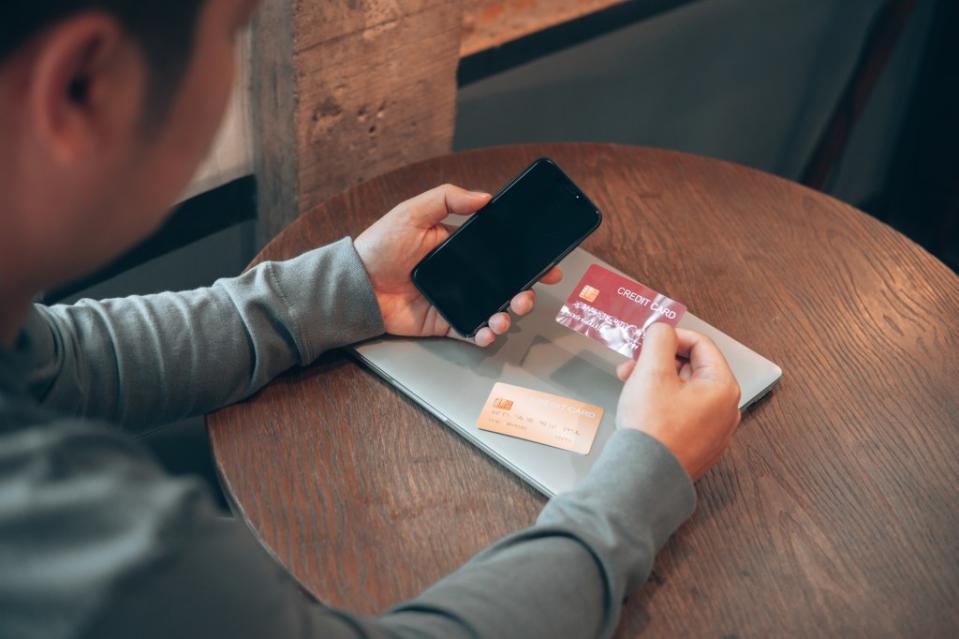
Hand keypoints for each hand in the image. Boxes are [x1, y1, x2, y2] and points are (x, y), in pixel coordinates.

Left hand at [354, 184, 562, 346]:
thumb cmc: (380, 245)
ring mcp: (457, 299)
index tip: (547, 263)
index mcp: (461, 247)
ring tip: (507, 314)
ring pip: (494, 309)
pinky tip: (489, 330)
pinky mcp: (445, 322)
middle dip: (526, 290)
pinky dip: (485, 334)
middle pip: (506, 284)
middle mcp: (464, 274)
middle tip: (529, 293)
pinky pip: (472, 330)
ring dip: (509, 314)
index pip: (502, 252)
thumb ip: (448, 198)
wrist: (357, 285)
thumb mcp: (413, 211)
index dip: (527, 258)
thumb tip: (484, 196)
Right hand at [615, 323, 740, 479]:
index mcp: (722, 388)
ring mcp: (713, 432)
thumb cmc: (652, 429)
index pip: (702, 344)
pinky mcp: (697, 447)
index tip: (649, 338)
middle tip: (633, 363)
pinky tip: (640, 408)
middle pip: (693, 369)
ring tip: (630, 385)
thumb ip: (659, 340)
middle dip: (659, 361)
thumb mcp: (652, 371)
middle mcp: (725, 411)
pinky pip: (682, 414)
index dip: (672, 336)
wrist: (643, 479)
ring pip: (685, 392)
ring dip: (656, 381)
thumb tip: (663, 330)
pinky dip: (661, 404)